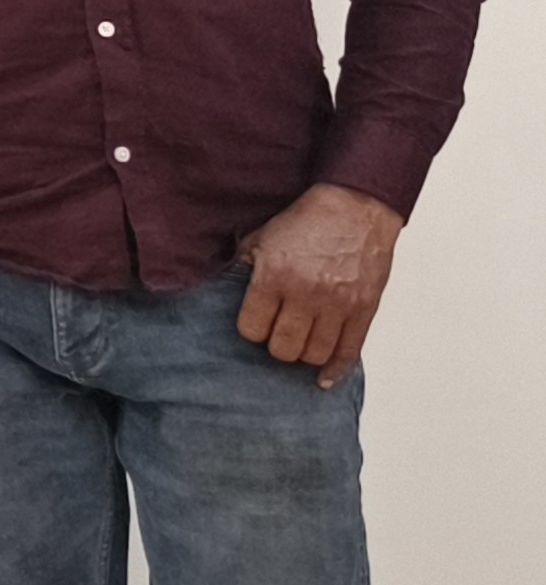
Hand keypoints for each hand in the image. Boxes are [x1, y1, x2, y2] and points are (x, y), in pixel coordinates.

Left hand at [236, 183, 401, 387]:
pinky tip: (324, 378)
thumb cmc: (306, 221)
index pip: (252, 329)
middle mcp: (306, 293)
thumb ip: (241, 268)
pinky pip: (349, 351)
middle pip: (283, 348)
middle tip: (279, 333)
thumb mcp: (261, 238)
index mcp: (275, 277)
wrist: (356, 206)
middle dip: (276, 345)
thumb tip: (219, 290)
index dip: (251, 329)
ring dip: (304, 353)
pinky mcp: (365, 308)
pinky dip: (336, 368)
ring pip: (314, 354)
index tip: (256, 322)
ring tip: (301, 341)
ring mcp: (339, 304)